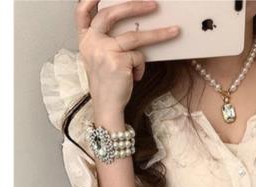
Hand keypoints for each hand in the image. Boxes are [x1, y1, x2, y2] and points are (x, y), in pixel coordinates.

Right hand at [75, 0, 180, 117]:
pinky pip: (139, 56)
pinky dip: (141, 66)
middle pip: (112, 14)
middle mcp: (92, 43)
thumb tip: (132, 26)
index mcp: (85, 40)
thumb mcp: (100, 58)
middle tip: (153, 5)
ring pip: (135, 37)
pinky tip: (135, 76)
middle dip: (135, 6)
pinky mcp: (118, 62)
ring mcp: (104, 51)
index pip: (82, 13)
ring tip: (173, 31)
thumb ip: (108, 41)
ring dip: (157, 34)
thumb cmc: (106, 83)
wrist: (106, 106)